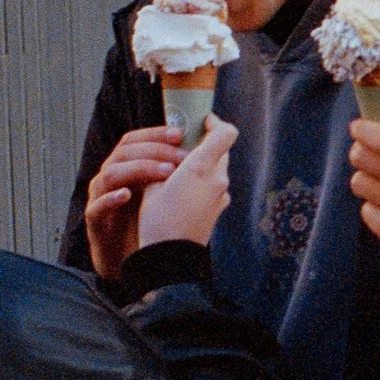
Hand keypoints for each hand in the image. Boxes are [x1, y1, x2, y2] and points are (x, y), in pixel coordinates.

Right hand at [84, 124, 184, 281]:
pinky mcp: (96, 220)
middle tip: (183, 158)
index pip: (137, 139)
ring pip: (111, 173)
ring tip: (168, 174)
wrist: (137, 261)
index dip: (156, 133)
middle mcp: (111, 177)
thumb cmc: (151, 223)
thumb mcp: (163, 191)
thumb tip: (203, 149)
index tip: (181, 133)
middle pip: (125, 150)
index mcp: (126, 167)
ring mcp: (100, 197)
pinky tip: (128, 195)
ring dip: (141, 169)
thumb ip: (174, 170)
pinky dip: (113, 198)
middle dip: (156, 150)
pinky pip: (98, 205)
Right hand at [137, 114, 236, 248]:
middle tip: (187, 146)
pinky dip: (205, 182)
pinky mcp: (219, 210)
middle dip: (207, 144)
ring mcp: (221, 196)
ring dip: (206, 164)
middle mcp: (217, 179)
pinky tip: (187, 191)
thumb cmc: (157, 219)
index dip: (216, 123)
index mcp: (201, 167)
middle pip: (222, 150)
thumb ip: (171, 163)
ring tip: (184, 170)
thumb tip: (182, 153)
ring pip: (219, 168)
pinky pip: (216, 187)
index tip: (202, 122)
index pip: (225, 133)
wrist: (169, 257)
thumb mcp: (154, 184)